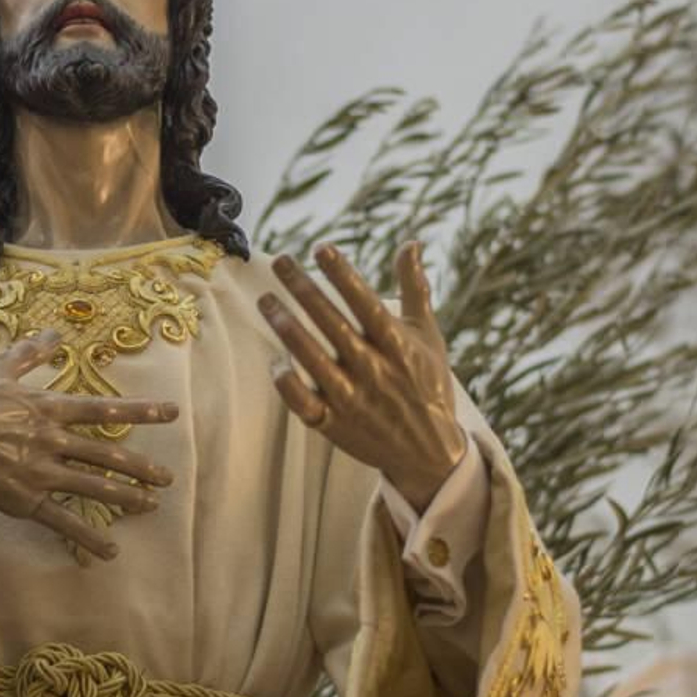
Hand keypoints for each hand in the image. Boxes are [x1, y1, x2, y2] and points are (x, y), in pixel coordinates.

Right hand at [0, 331, 177, 560]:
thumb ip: (29, 354)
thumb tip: (53, 334)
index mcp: (47, 408)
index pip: (102, 409)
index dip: (140, 410)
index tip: (171, 413)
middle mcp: (51, 441)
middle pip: (107, 454)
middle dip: (141, 466)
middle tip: (167, 476)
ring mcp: (41, 473)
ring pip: (94, 487)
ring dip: (127, 497)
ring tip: (151, 505)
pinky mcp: (25, 501)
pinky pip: (63, 521)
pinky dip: (88, 537)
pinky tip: (110, 551)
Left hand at [260, 239, 464, 511]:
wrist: (430, 453)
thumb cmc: (428, 385)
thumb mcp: (428, 336)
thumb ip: (414, 289)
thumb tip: (410, 243)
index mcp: (398, 345)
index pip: (366, 303)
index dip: (343, 275)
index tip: (321, 247)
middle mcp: (374, 369)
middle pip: (332, 323)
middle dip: (303, 289)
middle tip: (279, 260)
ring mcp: (352, 398)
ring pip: (312, 358)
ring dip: (286, 327)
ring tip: (266, 300)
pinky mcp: (335, 424)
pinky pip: (303, 402)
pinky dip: (287, 382)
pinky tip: (276, 360)